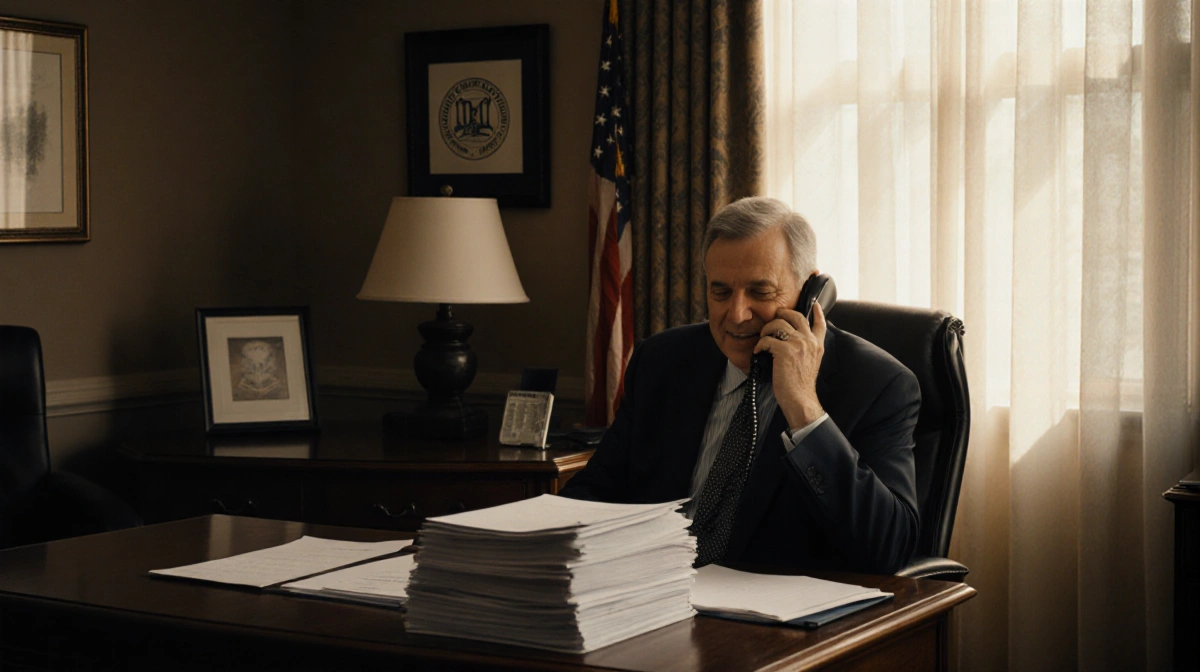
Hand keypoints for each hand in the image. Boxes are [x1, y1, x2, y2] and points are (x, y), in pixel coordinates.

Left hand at [754, 302, 825, 427]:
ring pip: (778, 323)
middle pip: (795, 315)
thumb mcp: (811, 363)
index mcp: (817, 345)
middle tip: (773, 318)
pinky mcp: (784, 350)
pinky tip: (758, 352)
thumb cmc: (801, 385)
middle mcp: (809, 341)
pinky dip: (760, 345)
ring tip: (763, 338)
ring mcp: (798, 344)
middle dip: (781, 313)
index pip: (820, 323)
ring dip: (766, 329)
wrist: (800, 399)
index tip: (814, 304)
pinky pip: (767, 339)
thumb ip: (807, 350)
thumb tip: (794, 341)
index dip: (817, 312)